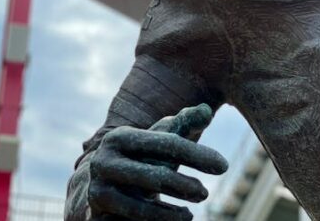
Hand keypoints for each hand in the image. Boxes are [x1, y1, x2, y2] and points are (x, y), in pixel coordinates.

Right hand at [87, 104, 228, 220]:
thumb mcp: (161, 139)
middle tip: (205, 193)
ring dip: (169, 214)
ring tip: (190, 214)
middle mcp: (103, 162)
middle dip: (183, 186)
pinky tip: (177, 219)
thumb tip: (206, 110)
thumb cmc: (143, 158)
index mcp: (119, 137)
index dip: (197, 155)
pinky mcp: (96, 216)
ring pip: (139, 207)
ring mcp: (98, 190)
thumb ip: (183, 123)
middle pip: (153, 176)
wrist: (105, 186)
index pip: (166, 143)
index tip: (224, 166)